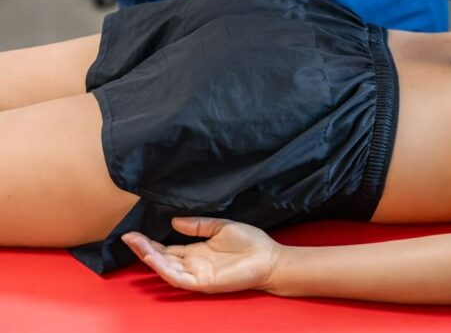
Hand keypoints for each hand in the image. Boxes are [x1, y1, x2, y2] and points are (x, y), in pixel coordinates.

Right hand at [122, 217, 281, 294]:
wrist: (269, 257)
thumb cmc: (250, 243)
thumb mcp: (221, 227)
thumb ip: (198, 225)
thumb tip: (173, 221)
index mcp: (196, 251)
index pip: (167, 248)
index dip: (150, 242)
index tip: (133, 232)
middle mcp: (192, 264)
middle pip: (162, 258)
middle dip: (143, 248)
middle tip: (127, 237)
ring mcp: (196, 274)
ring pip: (166, 268)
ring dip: (150, 258)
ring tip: (136, 245)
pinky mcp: (203, 283)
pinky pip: (179, 278)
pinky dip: (165, 269)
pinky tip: (155, 258)